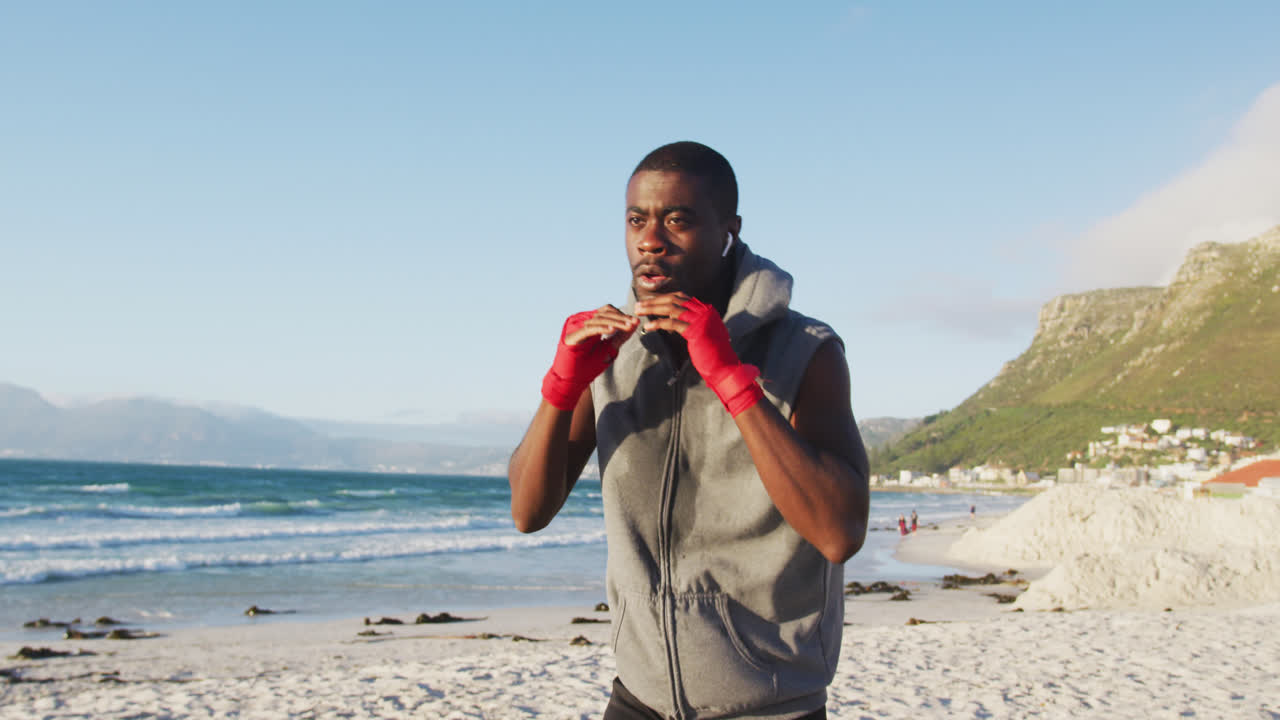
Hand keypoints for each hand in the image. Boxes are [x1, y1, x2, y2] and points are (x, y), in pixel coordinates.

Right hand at [541, 306, 639, 410]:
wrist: (572, 381)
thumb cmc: (588, 366)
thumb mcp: (609, 349)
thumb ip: (620, 337)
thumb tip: (634, 325)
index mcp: (591, 324)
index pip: (607, 312)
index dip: (622, 315)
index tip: (636, 321)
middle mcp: (582, 323)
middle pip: (604, 313)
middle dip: (621, 318)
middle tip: (634, 323)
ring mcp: (575, 328)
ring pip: (598, 319)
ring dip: (614, 322)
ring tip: (627, 326)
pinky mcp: (572, 337)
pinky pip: (588, 330)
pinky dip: (601, 328)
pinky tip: (612, 330)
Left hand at [633, 294, 763, 415]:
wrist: (725, 367)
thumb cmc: (713, 355)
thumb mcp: (702, 334)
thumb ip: (691, 324)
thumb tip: (674, 320)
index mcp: (706, 310)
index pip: (681, 297)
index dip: (663, 298)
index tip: (650, 301)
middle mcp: (704, 311)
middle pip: (674, 299)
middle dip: (654, 301)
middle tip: (639, 305)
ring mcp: (700, 319)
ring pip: (671, 308)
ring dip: (652, 308)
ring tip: (638, 312)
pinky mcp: (695, 330)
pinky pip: (672, 322)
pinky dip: (658, 323)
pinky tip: (649, 327)